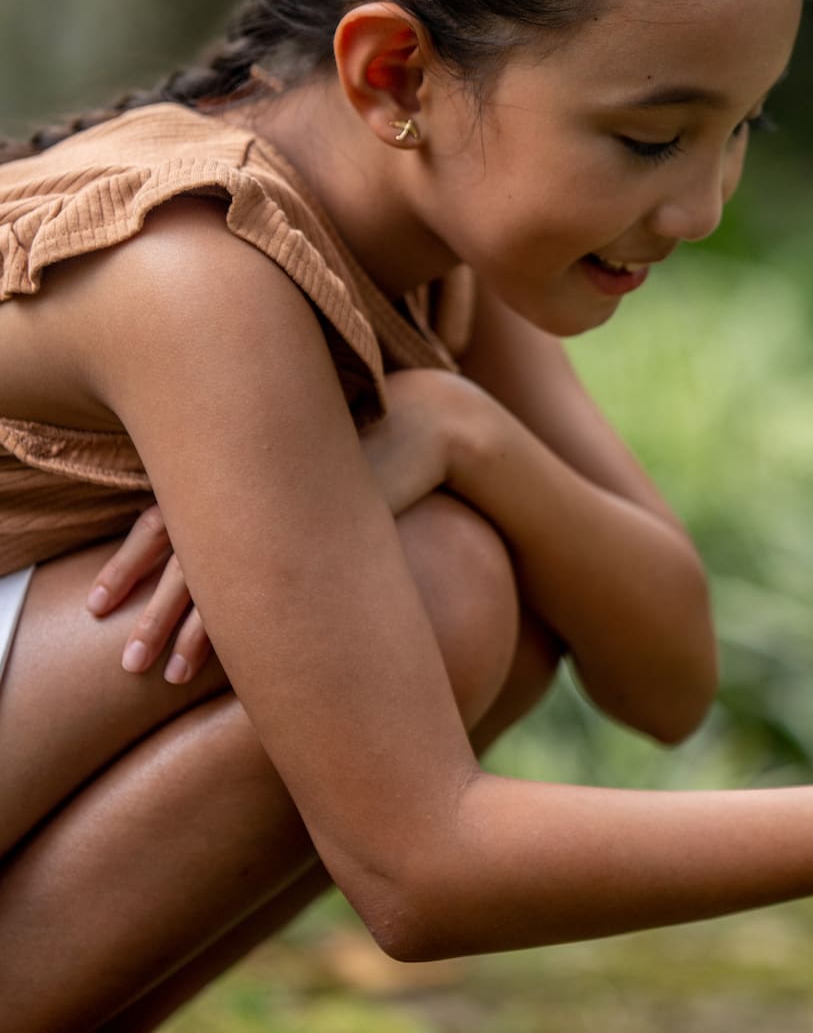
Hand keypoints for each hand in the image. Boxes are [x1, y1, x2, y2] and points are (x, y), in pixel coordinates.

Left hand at [87, 368, 496, 681]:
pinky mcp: (319, 530)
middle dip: (144, 610)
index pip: (158, 520)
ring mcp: (281, 510)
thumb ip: (263, 491)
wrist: (428, 423)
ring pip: (212, 577)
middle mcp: (247, 485)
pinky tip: (217, 663)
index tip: (98, 602)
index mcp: (233, 465)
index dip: (125, 565)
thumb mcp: (298, 462)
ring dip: (179, 630)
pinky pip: (267, 590)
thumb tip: (235, 523)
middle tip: (122, 660)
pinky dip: (235, 629)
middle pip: (171, 554)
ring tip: (161, 675)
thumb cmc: (361, 445)